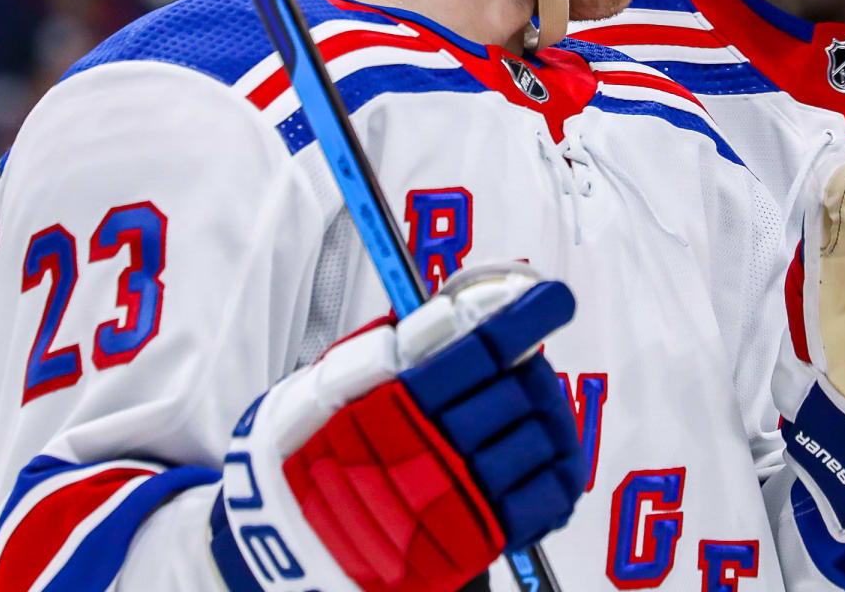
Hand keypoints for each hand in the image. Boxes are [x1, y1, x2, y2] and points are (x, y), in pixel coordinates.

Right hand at [212, 263, 585, 591]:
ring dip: (545, 418)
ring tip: (528, 411)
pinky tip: (542, 456)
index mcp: (393, 403)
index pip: (480, 347)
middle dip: (528, 370)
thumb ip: (395, 346)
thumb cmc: (310, 453)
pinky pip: (545, 497)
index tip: (551, 301)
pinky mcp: (475, 539)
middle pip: (518, 391)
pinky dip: (555, 470)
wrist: (288, 542)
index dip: (524, 319)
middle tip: (521, 364)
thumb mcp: (329, 385)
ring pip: (539, 439)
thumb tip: (462, 310)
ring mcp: (456, 498)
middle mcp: (430, 449)